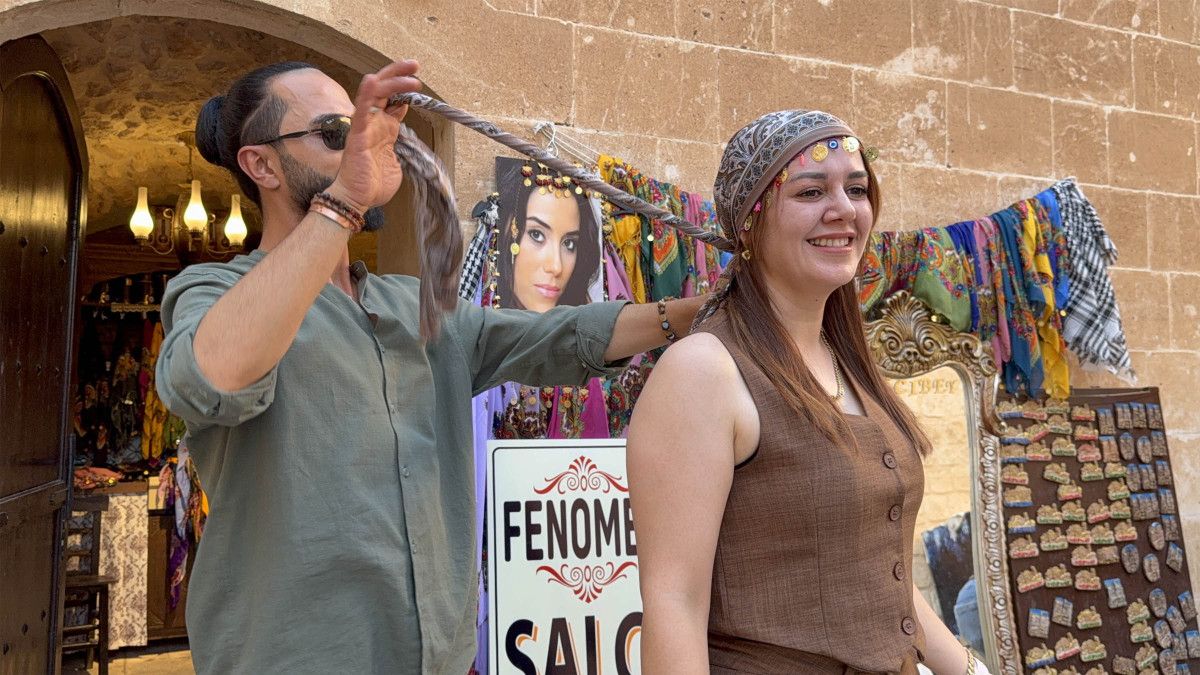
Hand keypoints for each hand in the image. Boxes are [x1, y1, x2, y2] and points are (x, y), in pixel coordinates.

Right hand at [327, 60, 422, 213]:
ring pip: (376, 94)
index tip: (418, 79)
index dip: (405, 88)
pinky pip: (360, 111)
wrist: (359, 200)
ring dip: (393, 82)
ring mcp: (365, 127)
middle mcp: (374, 123)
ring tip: (413, 76)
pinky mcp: (358, 135)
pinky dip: (365, 95)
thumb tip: (406, 138)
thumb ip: (400, 145)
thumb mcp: (395, 160)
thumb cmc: (373, 184)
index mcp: (384, 128)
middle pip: (384, 89)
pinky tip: (371, 81)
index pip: (394, 99)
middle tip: (416, 65)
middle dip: (400, 74)